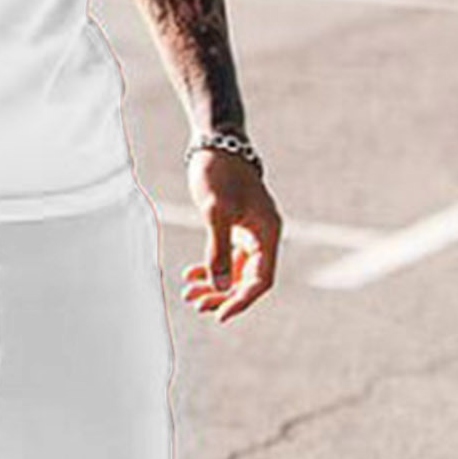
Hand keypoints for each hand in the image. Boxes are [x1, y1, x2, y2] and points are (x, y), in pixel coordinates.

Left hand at [180, 149, 281, 322]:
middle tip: (196, 304)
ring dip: (214, 285)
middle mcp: (263, 236)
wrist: (215, 144)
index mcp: (268, 233)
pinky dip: (210, 268)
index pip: (262, 280)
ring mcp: (249, 233)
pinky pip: (226, 258)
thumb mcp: (216, 212)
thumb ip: (218, 250)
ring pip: (235, 271)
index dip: (243, 300)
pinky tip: (191, 275)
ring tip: (189, 295)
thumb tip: (220, 286)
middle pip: (248, 280)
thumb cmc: (219, 173)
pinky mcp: (235, 228)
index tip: (221, 314)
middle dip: (223, 294)